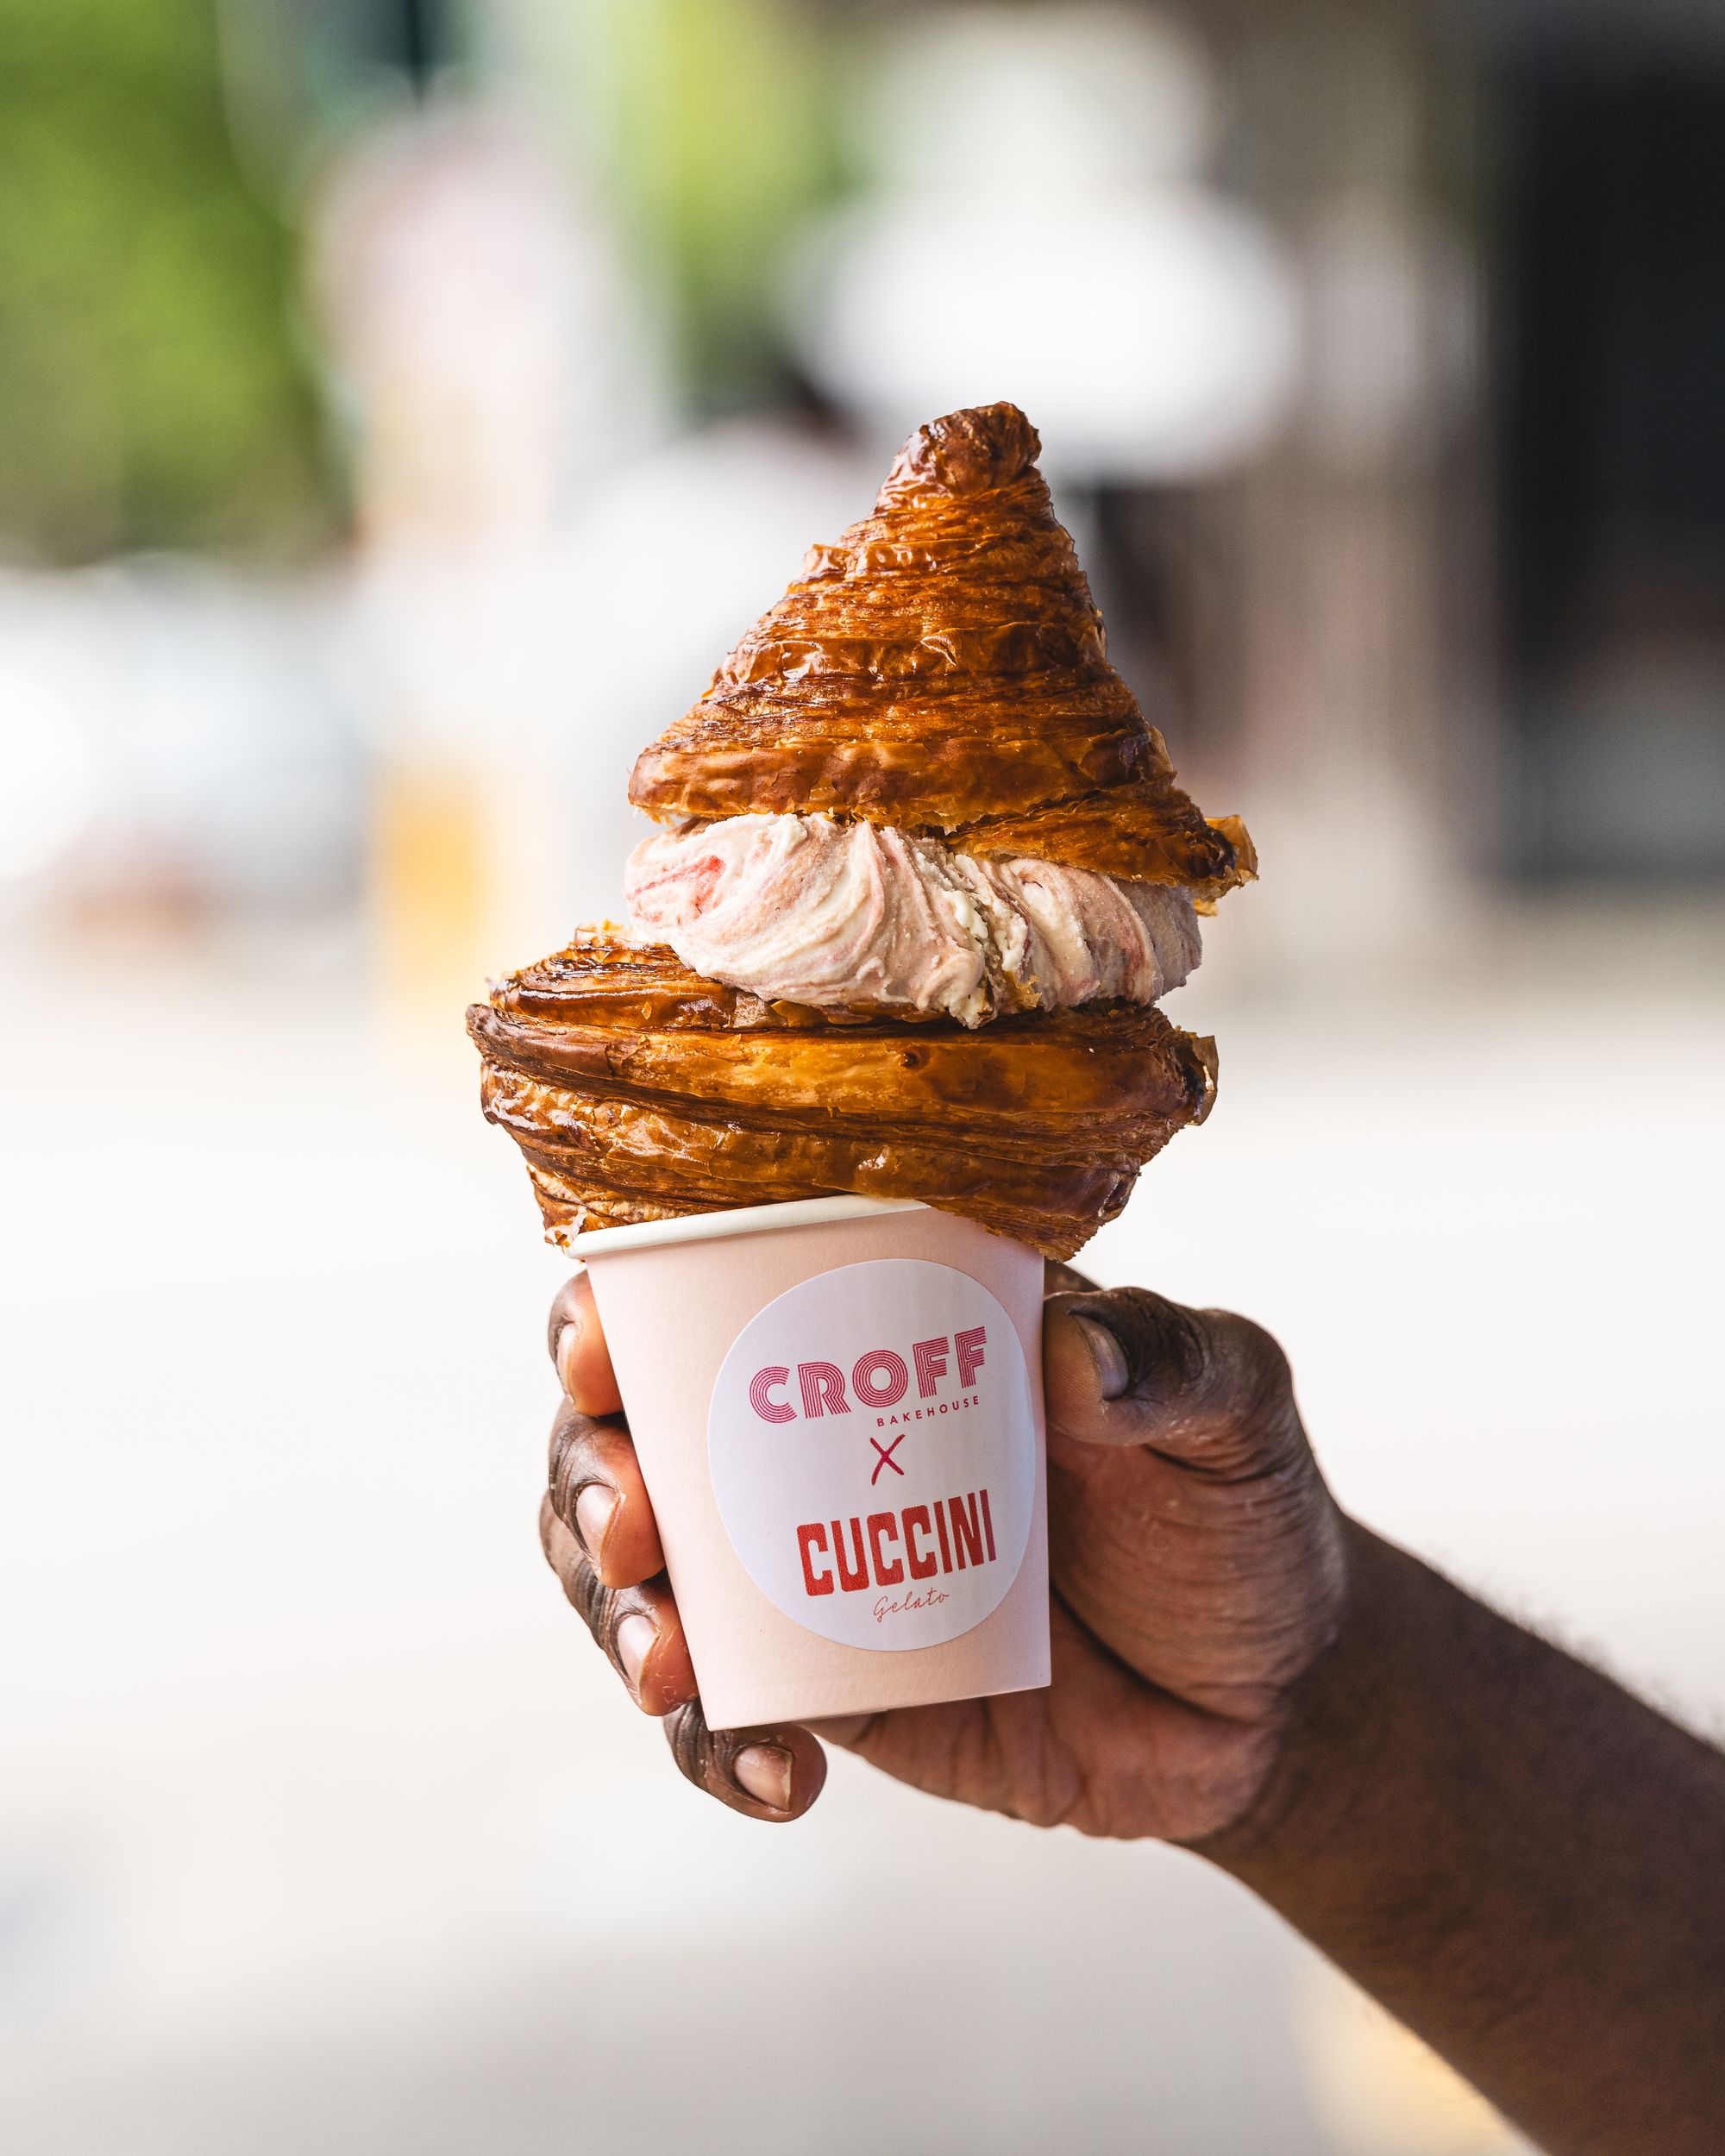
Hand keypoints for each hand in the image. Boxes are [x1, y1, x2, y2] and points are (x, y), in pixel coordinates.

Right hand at [541, 1261, 1347, 1838]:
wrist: (1276, 1704)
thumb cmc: (1244, 1518)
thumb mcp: (1238, 1409)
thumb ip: (1174, 1363)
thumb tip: (1072, 1352)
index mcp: (884, 1335)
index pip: (714, 1290)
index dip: (619, 1308)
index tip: (598, 1344)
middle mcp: (814, 1445)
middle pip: (633, 1437)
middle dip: (589, 1475)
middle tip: (628, 1524)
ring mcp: (808, 1574)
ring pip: (645, 1579)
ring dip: (620, 1616)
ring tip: (670, 1668)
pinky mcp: (833, 1695)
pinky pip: (730, 1716)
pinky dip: (717, 1747)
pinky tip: (775, 1778)